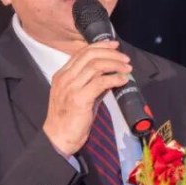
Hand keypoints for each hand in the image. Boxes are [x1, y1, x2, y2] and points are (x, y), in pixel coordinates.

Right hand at [43, 41, 131, 157]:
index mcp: (62, 75)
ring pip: (95, 66)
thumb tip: (111, 75)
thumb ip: (91, 84)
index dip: (99, 46)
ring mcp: (71, 87)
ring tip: (127, 68)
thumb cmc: (69, 119)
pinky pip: (100, 82)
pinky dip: (114, 79)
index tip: (114, 45)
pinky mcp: (79, 99)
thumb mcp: (78, 96)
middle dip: (110, 53)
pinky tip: (123, 80)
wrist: (58, 138)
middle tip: (125, 58)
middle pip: (89, 55)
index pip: (81, 53)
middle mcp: (65, 78)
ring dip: (115, 64)